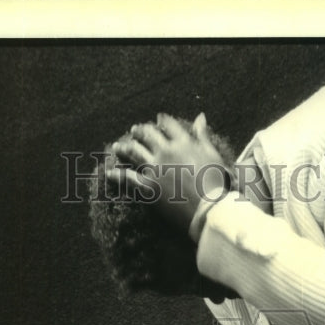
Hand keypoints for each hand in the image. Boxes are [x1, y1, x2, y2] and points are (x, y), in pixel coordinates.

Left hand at [109, 113, 231, 233]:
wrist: (208, 208)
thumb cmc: (215, 183)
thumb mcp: (212, 154)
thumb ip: (202, 135)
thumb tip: (200, 116)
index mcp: (183, 142)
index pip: (168, 124)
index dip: (161, 120)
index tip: (157, 118)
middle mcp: (166, 151)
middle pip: (148, 134)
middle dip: (140, 130)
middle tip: (135, 130)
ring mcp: (155, 168)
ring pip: (134, 151)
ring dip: (124, 147)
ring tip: (118, 146)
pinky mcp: (148, 186)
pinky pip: (127, 178)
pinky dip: (116, 175)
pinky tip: (109, 173)